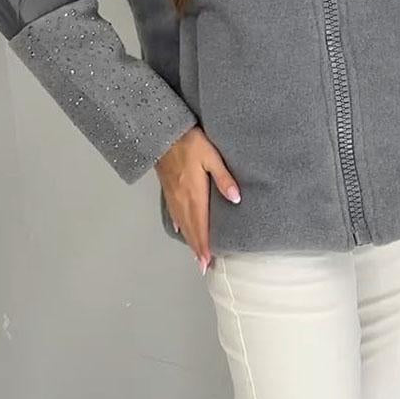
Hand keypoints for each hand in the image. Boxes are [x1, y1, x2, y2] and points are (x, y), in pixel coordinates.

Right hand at [154, 125, 240, 274]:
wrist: (163, 132)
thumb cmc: (190, 142)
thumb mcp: (211, 156)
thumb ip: (223, 177)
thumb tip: (236, 199)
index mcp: (194, 193)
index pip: (201, 224)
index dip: (205, 244)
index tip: (208, 262)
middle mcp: (182, 198)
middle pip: (191, 228)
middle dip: (197, 248)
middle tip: (203, 266)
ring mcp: (173, 194)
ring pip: (182, 222)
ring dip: (189, 239)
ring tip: (195, 254)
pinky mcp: (168, 187)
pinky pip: (173, 211)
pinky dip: (178, 223)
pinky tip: (180, 229)